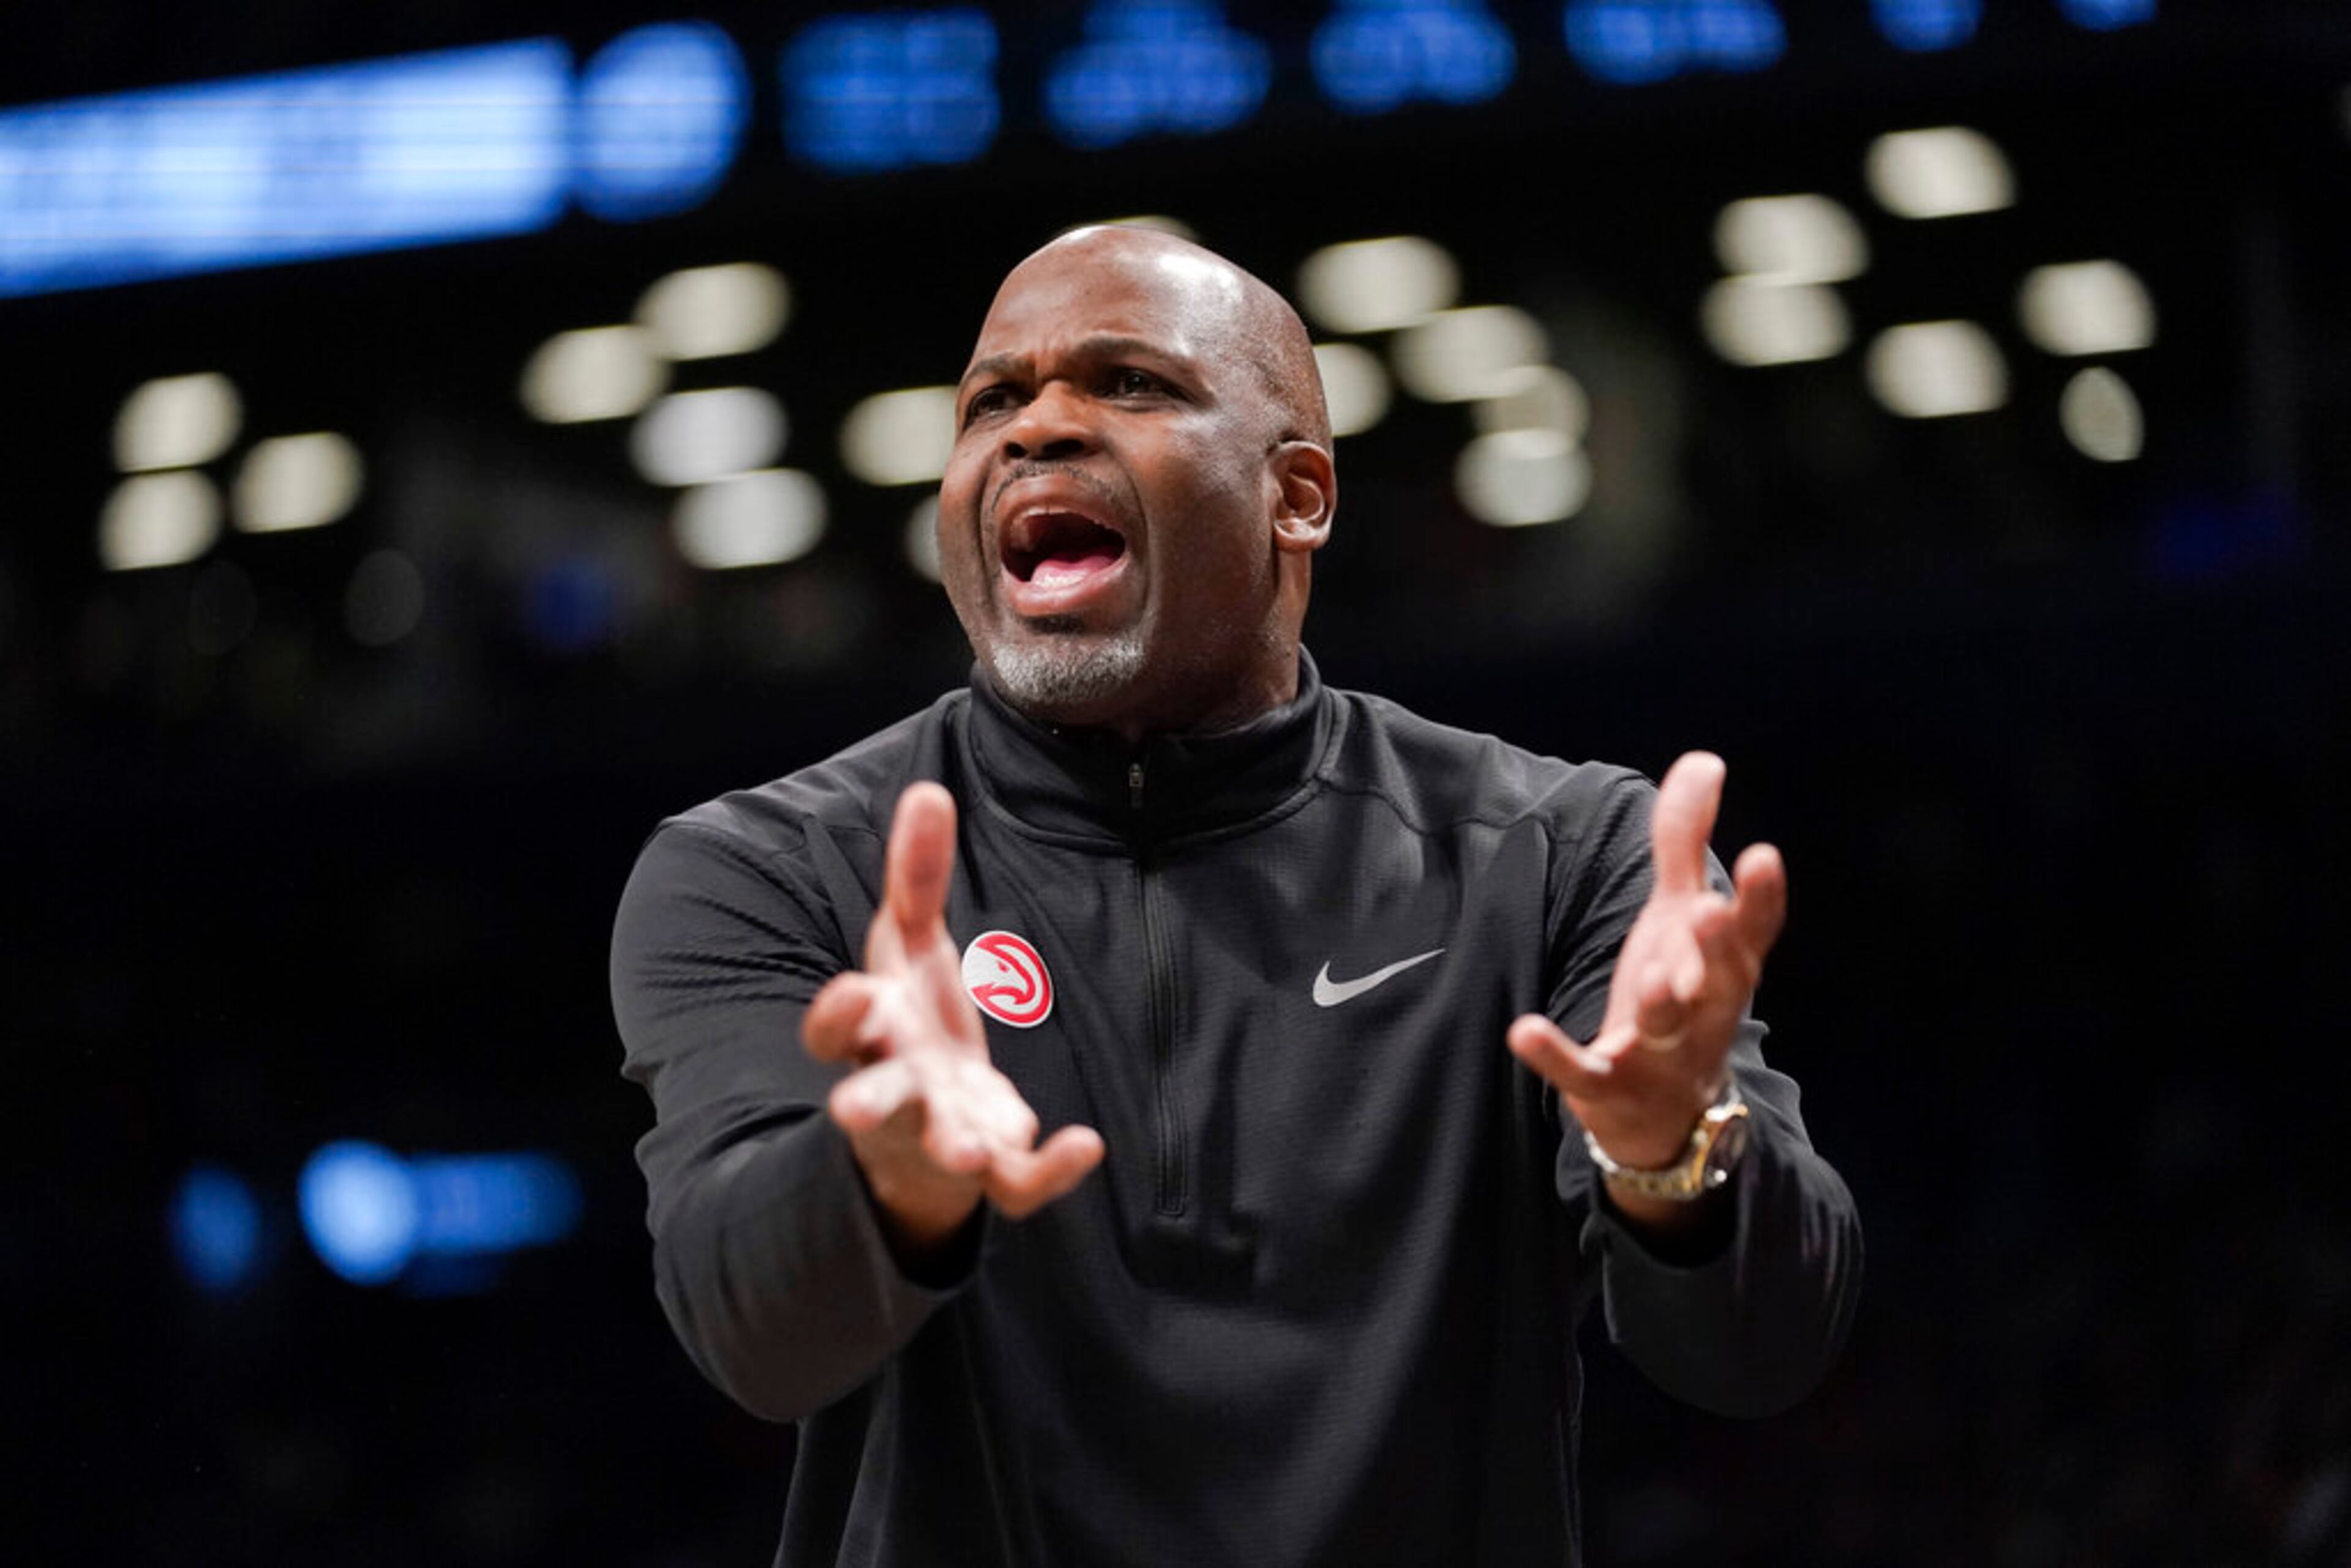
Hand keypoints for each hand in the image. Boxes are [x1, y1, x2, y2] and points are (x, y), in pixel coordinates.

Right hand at [802, 782, 1103, 1258]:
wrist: (926, 1123)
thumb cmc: (910, 1023)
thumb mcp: (910, 945)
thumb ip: (918, 876)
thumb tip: (929, 789)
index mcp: (872, 1035)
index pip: (835, 1033)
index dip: (838, 1015)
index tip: (853, 991)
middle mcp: (898, 1090)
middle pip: (873, 1101)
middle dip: (866, 1104)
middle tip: (851, 1111)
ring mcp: (943, 1135)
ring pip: (941, 1151)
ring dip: (952, 1150)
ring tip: (966, 1152)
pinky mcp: (994, 1168)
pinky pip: (1018, 1186)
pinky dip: (1049, 1172)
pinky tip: (1085, 1145)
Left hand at [1506, 752, 1786, 1174]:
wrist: (1663, 1113)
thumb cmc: (1679, 991)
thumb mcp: (1677, 915)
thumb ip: (1685, 843)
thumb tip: (1703, 759)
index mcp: (1720, 965)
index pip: (1752, 932)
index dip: (1761, 898)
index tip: (1765, 855)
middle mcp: (1701, 1009)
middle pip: (1719, 979)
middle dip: (1716, 949)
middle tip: (1707, 910)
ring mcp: (1659, 1052)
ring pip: (1668, 1028)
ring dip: (1663, 1003)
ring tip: (1653, 976)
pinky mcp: (1608, 1087)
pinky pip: (1583, 1073)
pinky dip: (1555, 1055)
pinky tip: (1523, 1030)